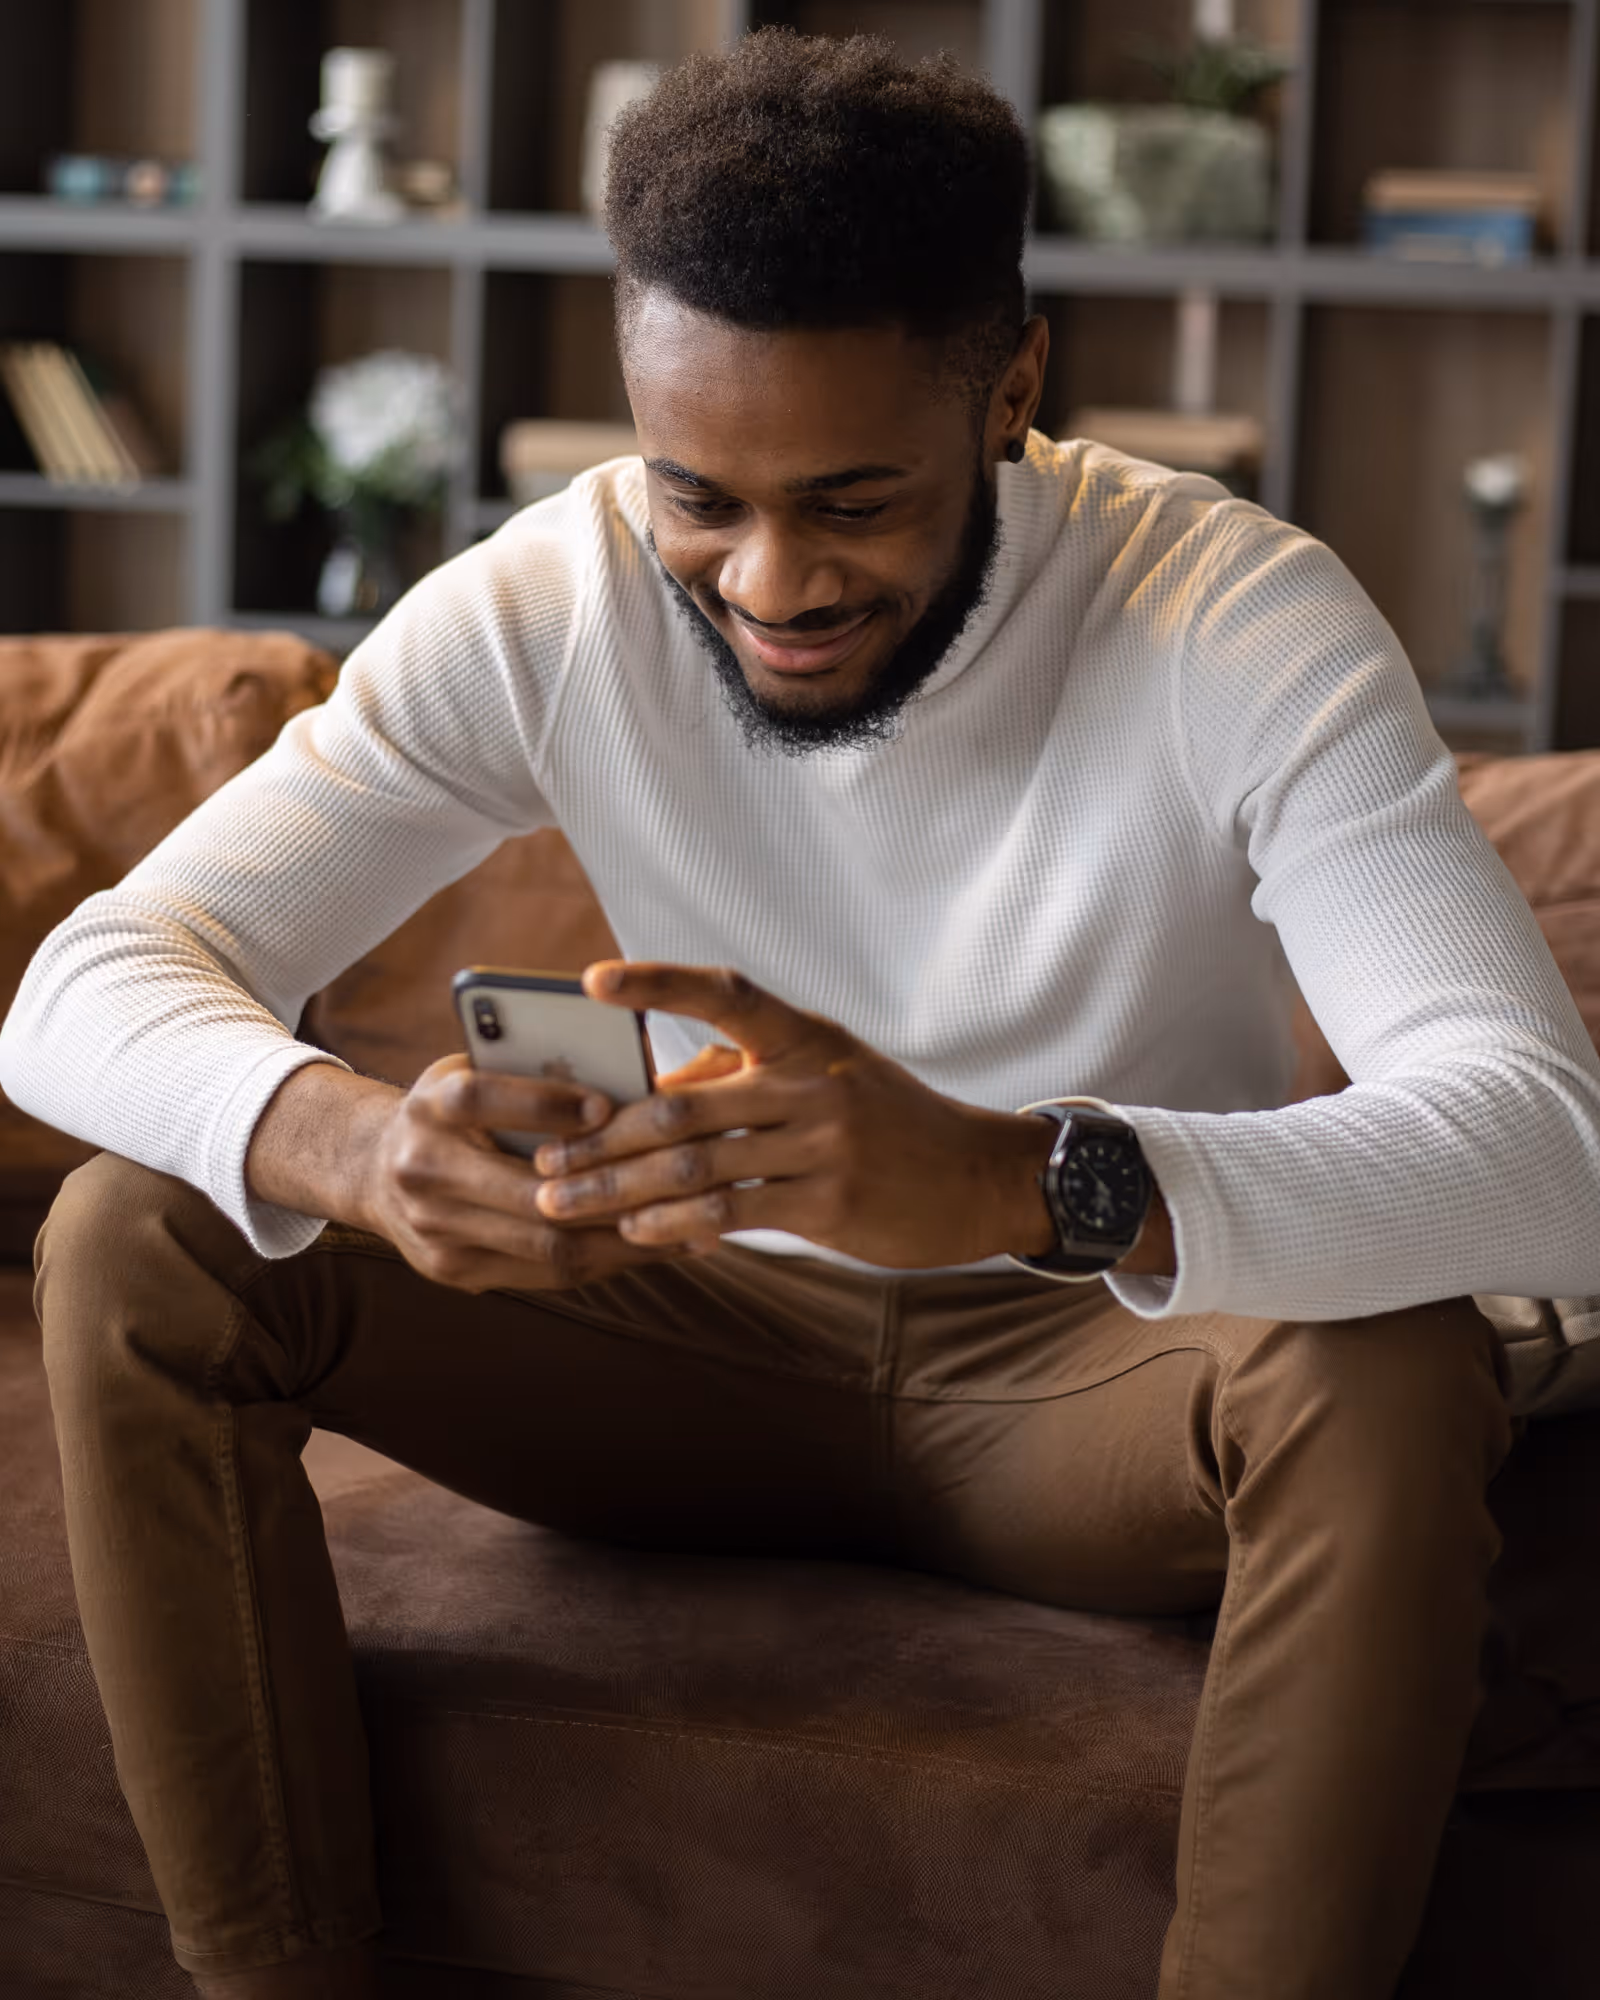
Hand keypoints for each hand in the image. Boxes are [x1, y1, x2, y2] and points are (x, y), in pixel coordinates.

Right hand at [248, 1054, 715, 1294]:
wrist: (375, 1170)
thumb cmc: (453, 1108)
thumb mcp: (476, 1069)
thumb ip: (532, 1071)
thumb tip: (626, 1078)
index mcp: (428, 1106)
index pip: (480, 1100)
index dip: (543, 1103)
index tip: (608, 1105)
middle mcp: (422, 1171)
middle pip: (525, 1194)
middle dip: (610, 1191)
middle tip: (680, 1182)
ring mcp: (435, 1232)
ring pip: (545, 1245)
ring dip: (624, 1239)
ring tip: (690, 1224)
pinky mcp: (454, 1272)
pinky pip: (545, 1273)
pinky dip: (606, 1260)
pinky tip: (655, 1245)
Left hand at [531, 961, 1061, 1268]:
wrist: (977, 1178)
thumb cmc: (887, 1121)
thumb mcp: (827, 1073)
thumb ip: (743, 1074)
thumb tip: (656, 1092)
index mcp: (805, 1037)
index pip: (725, 993)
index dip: (658, 983)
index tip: (593, 980)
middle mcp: (812, 1083)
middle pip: (681, 1109)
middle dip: (601, 1139)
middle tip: (544, 1161)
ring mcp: (823, 1144)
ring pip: (696, 1167)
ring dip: (618, 1189)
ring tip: (565, 1203)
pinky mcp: (829, 1204)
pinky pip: (731, 1212)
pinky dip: (675, 1222)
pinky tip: (635, 1230)